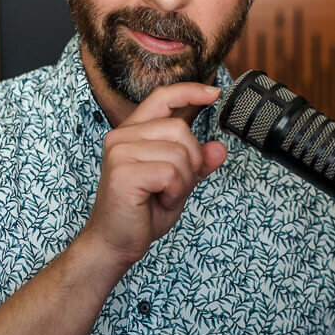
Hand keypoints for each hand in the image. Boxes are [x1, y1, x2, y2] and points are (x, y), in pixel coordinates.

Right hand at [80, 82, 227, 266]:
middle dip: (191, 162)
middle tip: (174, 186)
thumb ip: (197, 163)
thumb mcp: (178, 183)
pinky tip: (158, 201)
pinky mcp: (122, 172)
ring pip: (179, 153)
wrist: (115, 243)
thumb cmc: (141, 212)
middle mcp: (122, 136)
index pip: (162, 98)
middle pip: (180, 129)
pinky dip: (174, 191)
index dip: (190, 91)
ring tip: (163, 195)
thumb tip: (219, 148)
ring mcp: (120, 152)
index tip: (215, 94)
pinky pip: (170, 173)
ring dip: (182, 181)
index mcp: (133, 132)